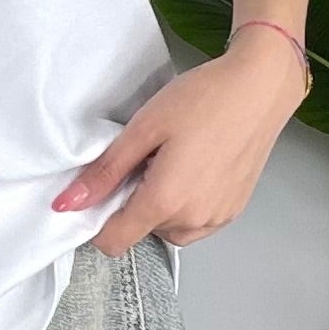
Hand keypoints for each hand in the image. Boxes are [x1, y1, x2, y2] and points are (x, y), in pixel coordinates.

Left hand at [51, 26, 309, 254]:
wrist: (261, 87)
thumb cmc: (203, 100)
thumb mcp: (143, 129)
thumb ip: (105, 172)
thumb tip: (67, 204)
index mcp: (165, 202)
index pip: (114, 242)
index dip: (98, 221)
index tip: (104, 188)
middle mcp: (193, 220)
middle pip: (142, 232)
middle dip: (134, 203)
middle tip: (147, 158)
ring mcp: (217, 219)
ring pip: (170, 230)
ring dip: (161, 207)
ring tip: (173, 161)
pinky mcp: (234, 211)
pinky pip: (196, 223)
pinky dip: (186, 205)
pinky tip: (193, 168)